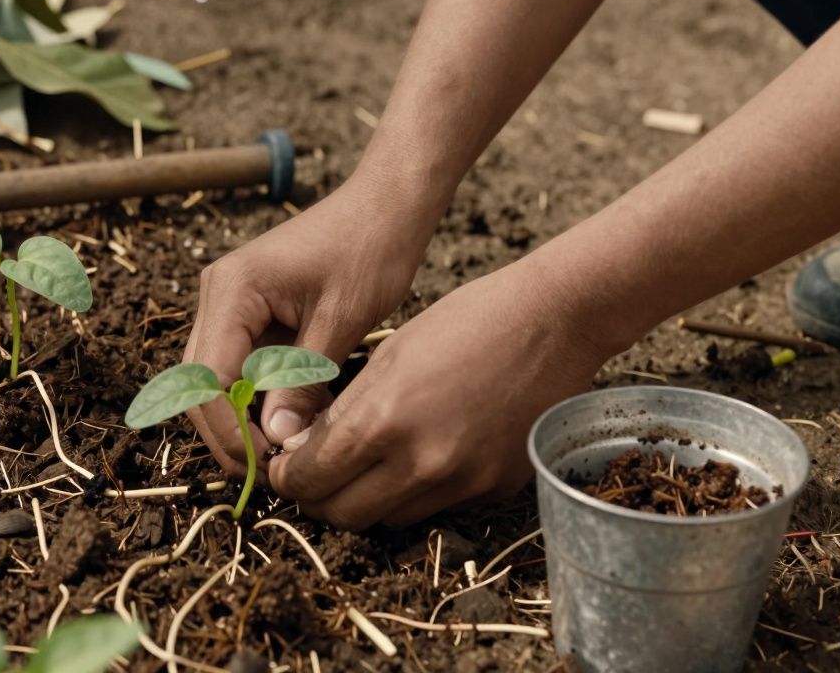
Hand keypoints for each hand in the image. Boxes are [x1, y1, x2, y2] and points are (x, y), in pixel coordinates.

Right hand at [184, 176, 426, 475]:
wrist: (387, 204)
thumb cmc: (370, 248)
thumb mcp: (342, 321)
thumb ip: (304, 382)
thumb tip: (277, 442)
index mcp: (233, 289)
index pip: (208, 378)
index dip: (229, 430)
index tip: (267, 465)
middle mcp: (218, 295)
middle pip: (200, 384)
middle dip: (229, 432)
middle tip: (272, 472)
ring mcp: (229, 304)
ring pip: (216, 381)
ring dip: (243, 420)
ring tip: (286, 453)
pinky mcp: (249, 313)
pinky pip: (242, 368)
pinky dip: (261, 400)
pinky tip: (295, 422)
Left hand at [267, 259, 612, 528]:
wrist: (556, 321)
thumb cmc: (468, 321)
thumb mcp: (389, 353)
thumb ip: (344, 410)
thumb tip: (302, 450)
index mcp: (385, 418)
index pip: (310, 479)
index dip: (287, 477)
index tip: (284, 466)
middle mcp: (422, 462)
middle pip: (344, 515)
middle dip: (319, 499)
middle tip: (313, 475)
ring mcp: (463, 482)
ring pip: (388, 519)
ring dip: (365, 500)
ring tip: (363, 465)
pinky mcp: (494, 490)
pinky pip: (436, 508)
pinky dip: (413, 493)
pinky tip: (416, 456)